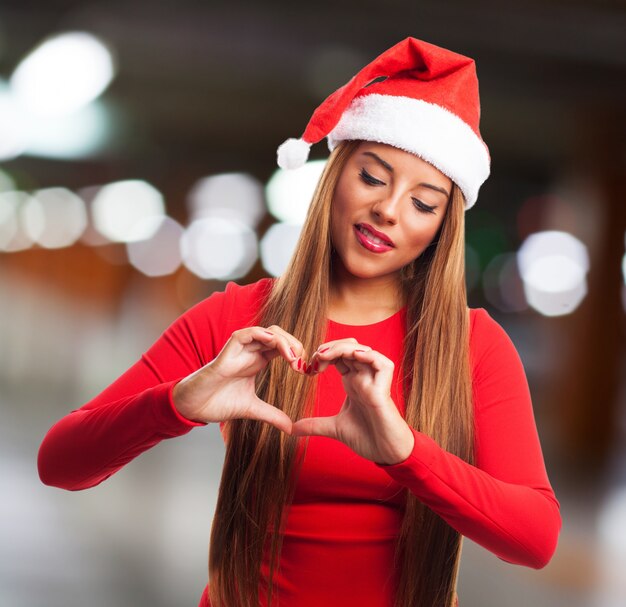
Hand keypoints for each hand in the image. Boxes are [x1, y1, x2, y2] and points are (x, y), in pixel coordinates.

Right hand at [172, 325, 306, 432]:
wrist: (195, 406)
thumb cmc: (219, 402)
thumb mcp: (253, 409)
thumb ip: (272, 415)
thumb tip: (291, 428)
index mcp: (259, 360)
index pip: (284, 347)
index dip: (298, 355)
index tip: (307, 372)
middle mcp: (252, 351)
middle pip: (280, 336)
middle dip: (296, 346)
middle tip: (303, 365)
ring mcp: (241, 348)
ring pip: (268, 332)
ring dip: (284, 341)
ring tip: (294, 359)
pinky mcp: (229, 349)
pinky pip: (248, 333)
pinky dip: (264, 336)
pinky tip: (275, 347)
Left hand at [291, 339, 414, 464]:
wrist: (386, 454)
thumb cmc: (367, 438)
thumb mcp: (334, 428)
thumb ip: (314, 425)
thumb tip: (291, 429)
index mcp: (353, 382)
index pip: (339, 356)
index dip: (323, 355)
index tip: (308, 368)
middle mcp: (364, 377)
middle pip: (349, 347)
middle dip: (330, 347)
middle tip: (314, 357)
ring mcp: (375, 382)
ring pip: (363, 350)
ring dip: (343, 348)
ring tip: (325, 355)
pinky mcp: (385, 390)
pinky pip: (383, 364)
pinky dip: (369, 356)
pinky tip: (353, 357)